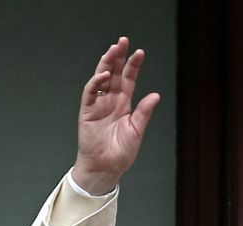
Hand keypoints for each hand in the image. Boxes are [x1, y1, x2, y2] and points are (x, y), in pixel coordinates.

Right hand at [72, 37, 160, 194]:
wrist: (106, 167)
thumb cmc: (121, 152)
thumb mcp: (137, 130)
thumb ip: (144, 112)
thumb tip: (155, 95)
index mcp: (123, 104)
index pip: (128, 80)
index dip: (133, 66)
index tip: (140, 53)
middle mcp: (110, 101)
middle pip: (113, 74)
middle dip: (118, 57)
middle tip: (123, 42)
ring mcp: (98, 104)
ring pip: (100, 79)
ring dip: (106, 64)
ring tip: (113, 49)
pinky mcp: (87, 111)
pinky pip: (90, 93)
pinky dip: (95, 82)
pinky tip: (104, 74)